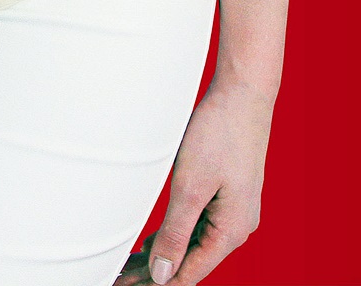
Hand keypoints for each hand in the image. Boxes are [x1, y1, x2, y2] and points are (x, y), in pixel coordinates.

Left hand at [114, 80, 275, 284]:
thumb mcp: (190, 186)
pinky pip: (198, 223)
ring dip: (162, 254)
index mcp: (232, 230)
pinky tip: (152, 241)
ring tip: (128, 266)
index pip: (189, 272)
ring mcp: (233, 209)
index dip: (154, 284)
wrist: (242, 94)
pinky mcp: (226, 192)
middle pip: (190, 260)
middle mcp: (237, 225)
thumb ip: (176, 232)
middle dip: (154, 272)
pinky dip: (174, 234)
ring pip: (193, 242)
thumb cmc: (219, 134)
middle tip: (118, 279)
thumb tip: (163, 275)